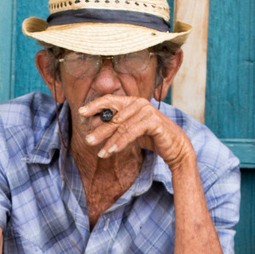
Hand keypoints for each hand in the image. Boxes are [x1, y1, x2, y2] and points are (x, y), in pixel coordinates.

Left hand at [78, 95, 193, 166]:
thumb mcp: (130, 130)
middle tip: (88, 141)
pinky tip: (112, 151)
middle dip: (100, 130)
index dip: (94, 106)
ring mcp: (147, 111)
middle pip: (113, 116)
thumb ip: (116, 125)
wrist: (174, 146)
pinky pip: (132, 132)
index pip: (109, 100)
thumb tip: (95, 124)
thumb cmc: (151, 137)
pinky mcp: (153, 121)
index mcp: (132, 101)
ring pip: (121, 126)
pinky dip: (121, 142)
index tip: (80, 113)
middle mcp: (139, 103)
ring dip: (109, 141)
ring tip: (101, 153)